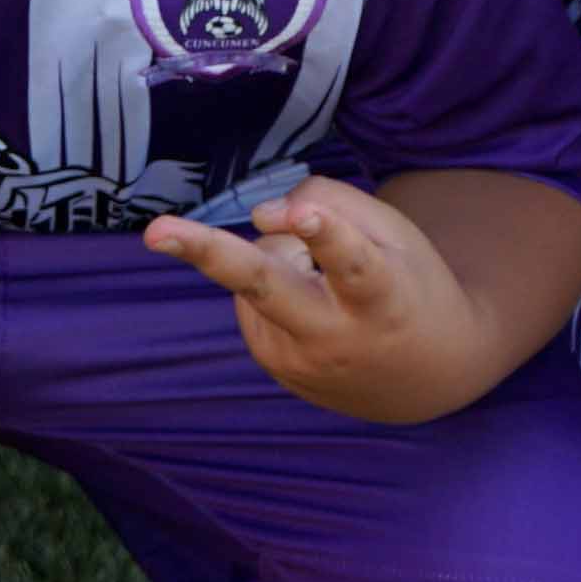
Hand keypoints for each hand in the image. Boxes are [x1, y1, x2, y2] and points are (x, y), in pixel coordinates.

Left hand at [143, 174, 486, 420]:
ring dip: (283, 257)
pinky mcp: (273, 365)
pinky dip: (277, 282)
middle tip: (153, 232)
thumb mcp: (393, 234)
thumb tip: (258, 217)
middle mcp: (335, 336)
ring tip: (330, 281)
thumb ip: (331, 204)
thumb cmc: (408, 284)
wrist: (427, 377)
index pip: (354, 262)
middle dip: (206, 254)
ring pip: (260, 268)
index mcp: (383, 298)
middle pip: (265, 286)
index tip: (299, 215)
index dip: (326, 234)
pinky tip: (314, 303)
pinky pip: (255, 295)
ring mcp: (297, 359)